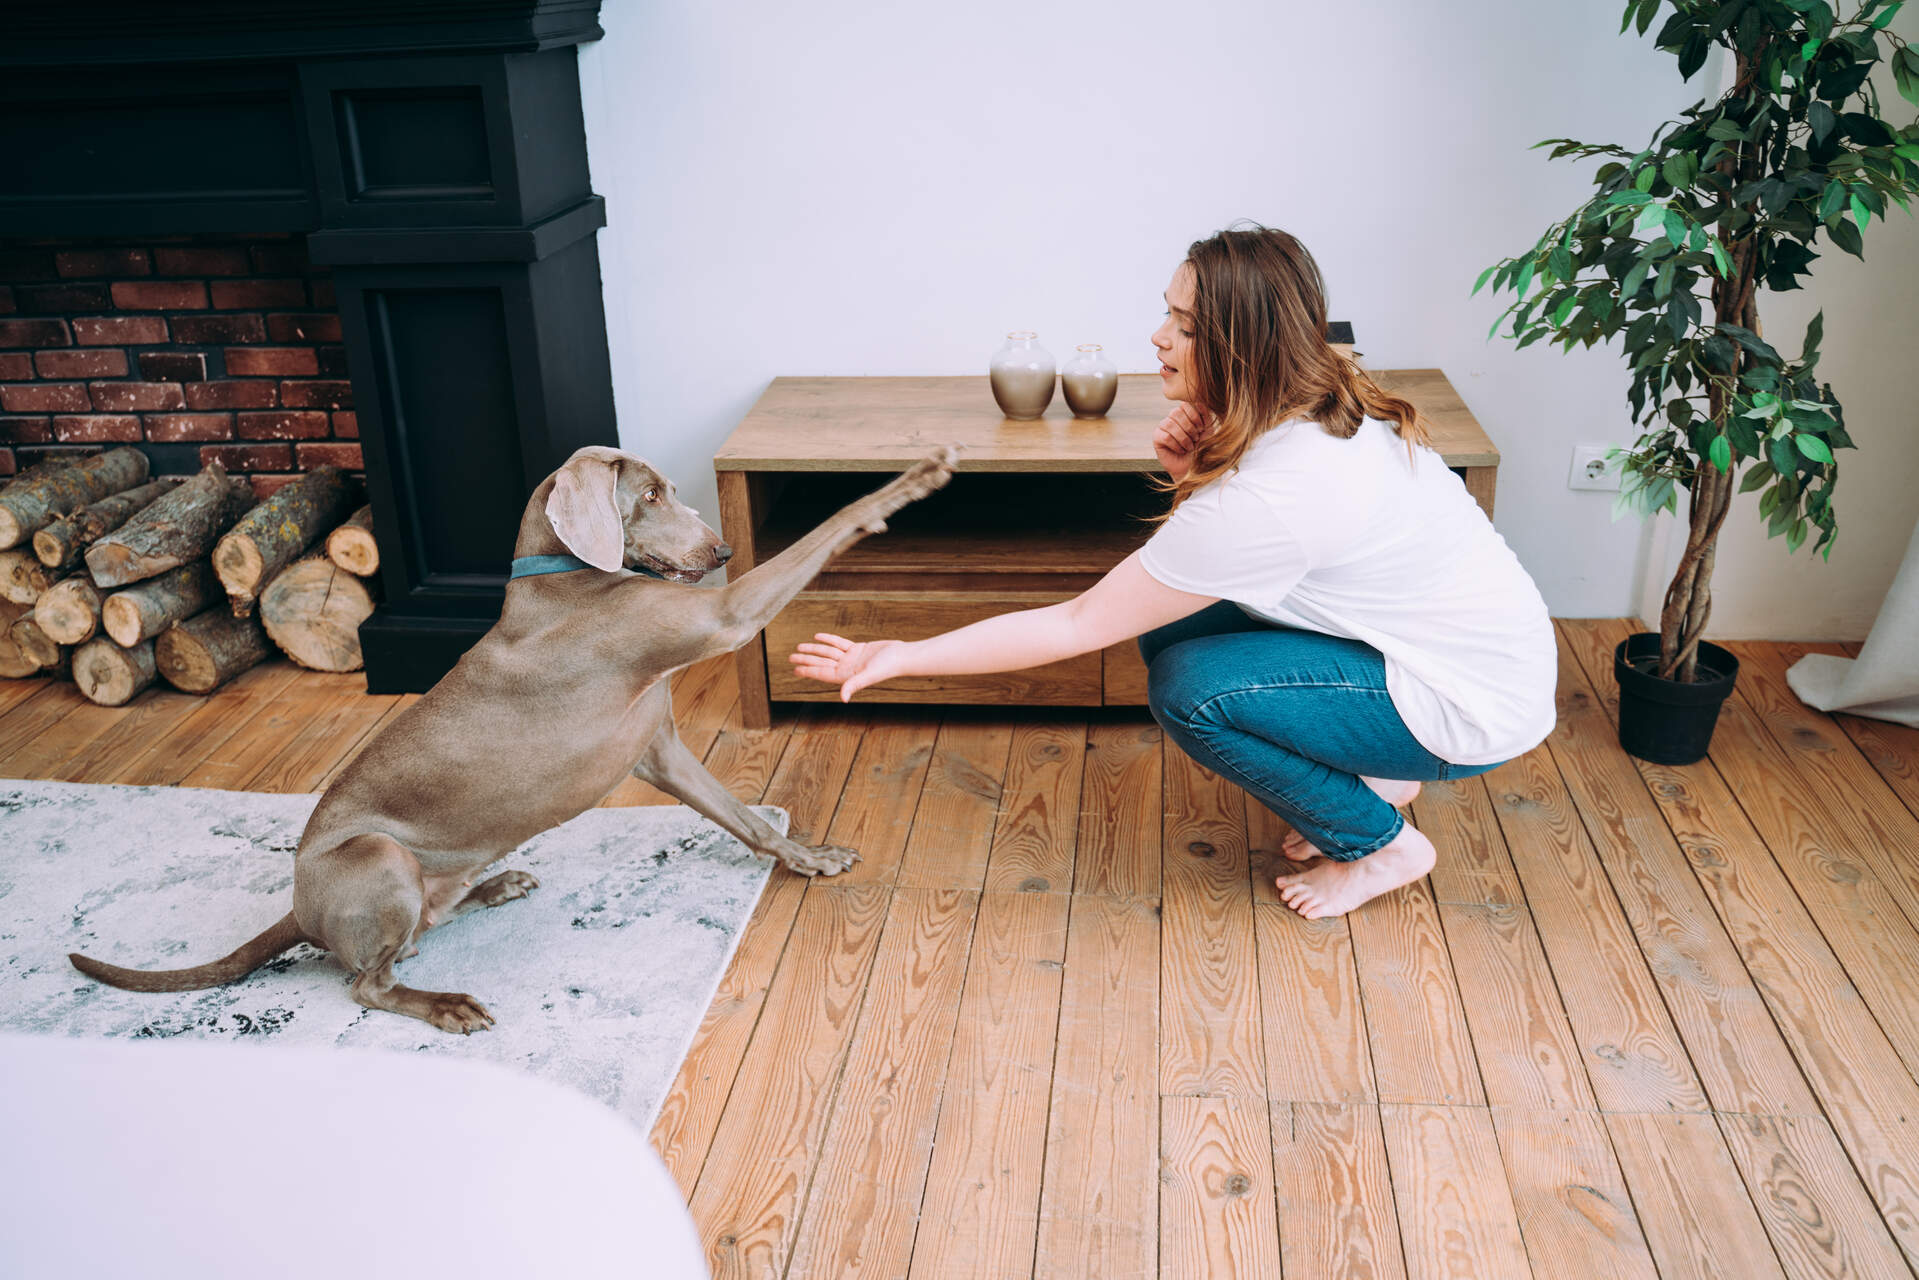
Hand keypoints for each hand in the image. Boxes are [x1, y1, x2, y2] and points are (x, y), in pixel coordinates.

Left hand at [787, 633, 906, 701]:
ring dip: (814, 649)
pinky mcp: (858, 649)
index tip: (795, 669)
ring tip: (800, 647)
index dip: (808, 670)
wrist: (902, 656)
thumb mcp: (869, 675)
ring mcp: (852, 658)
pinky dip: (828, 640)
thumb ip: (854, 685)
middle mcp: (847, 668)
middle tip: (790, 657)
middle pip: (822, 662)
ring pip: (828, 652)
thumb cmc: (888, 667)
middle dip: (806, 659)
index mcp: (846, 676)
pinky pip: (839, 644)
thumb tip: (843, 698)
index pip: (822, 673)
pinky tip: (818, 637)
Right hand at [1153, 402, 1213, 480]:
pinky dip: (1176, 445)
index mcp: (1185, 412)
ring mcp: (1163, 426)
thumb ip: (1206, 417)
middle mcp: (1172, 417)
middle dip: (1189, 428)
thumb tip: (1200, 403)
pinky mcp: (1157, 437)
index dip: (1195, 415)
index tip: (1201, 429)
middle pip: (1176, 412)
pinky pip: (1166, 437)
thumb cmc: (1201, 448)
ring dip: (1183, 438)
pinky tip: (1181, 451)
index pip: (1186, 403)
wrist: (1193, 467)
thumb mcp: (1208, 431)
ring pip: (1170, 424)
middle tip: (1196, 439)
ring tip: (1189, 447)